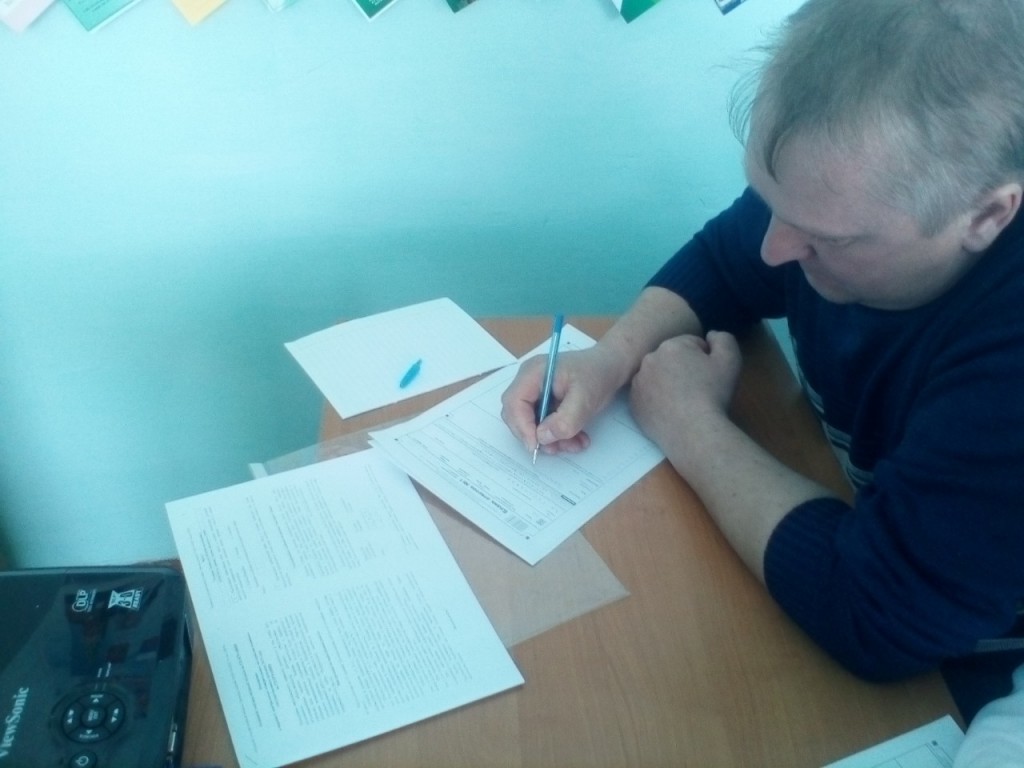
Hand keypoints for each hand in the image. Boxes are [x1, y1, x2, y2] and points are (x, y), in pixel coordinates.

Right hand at [500, 345, 630, 455]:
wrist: (610, 367)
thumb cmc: (598, 374)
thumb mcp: (586, 398)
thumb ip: (565, 419)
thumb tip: (542, 437)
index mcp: (533, 373)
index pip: (514, 402)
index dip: (521, 426)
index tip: (536, 445)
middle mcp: (529, 381)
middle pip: (517, 414)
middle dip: (535, 435)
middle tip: (556, 448)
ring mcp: (535, 392)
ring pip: (531, 423)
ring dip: (551, 440)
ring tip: (575, 444)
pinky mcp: (544, 402)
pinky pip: (543, 424)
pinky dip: (558, 436)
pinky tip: (577, 439)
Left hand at [629, 331, 741, 458]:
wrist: (693, 431)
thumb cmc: (713, 394)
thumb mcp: (730, 360)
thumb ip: (723, 339)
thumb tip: (710, 335)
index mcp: (671, 346)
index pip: (691, 345)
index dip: (704, 359)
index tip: (710, 375)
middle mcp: (649, 360)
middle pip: (672, 359)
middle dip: (684, 368)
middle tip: (697, 389)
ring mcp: (638, 383)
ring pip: (657, 376)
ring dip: (668, 382)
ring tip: (684, 401)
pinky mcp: (633, 404)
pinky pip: (647, 395)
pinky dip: (656, 400)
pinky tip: (671, 410)